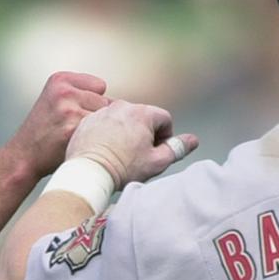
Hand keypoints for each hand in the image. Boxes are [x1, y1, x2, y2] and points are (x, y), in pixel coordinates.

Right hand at [10, 71, 110, 177]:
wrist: (23, 156)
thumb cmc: (46, 131)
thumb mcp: (56, 101)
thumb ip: (83, 94)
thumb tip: (122, 104)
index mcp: (60, 79)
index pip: (100, 86)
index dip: (92, 104)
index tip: (74, 115)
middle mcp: (64, 90)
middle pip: (105, 103)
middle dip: (95, 118)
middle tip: (73, 130)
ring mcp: (68, 108)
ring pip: (104, 119)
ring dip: (96, 132)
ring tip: (74, 138)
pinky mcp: (72, 128)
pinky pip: (100, 133)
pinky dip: (93, 142)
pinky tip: (77, 146)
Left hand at [67, 99, 199, 185]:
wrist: (89, 173)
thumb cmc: (123, 168)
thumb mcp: (156, 162)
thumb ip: (176, 149)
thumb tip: (192, 140)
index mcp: (142, 113)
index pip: (164, 119)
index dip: (165, 137)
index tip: (155, 151)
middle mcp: (122, 106)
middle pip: (142, 118)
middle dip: (144, 134)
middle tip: (137, 155)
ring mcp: (102, 112)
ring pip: (122, 120)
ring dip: (125, 133)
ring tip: (119, 154)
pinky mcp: (87, 121)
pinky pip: (103, 124)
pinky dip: (106, 134)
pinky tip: (105, 151)